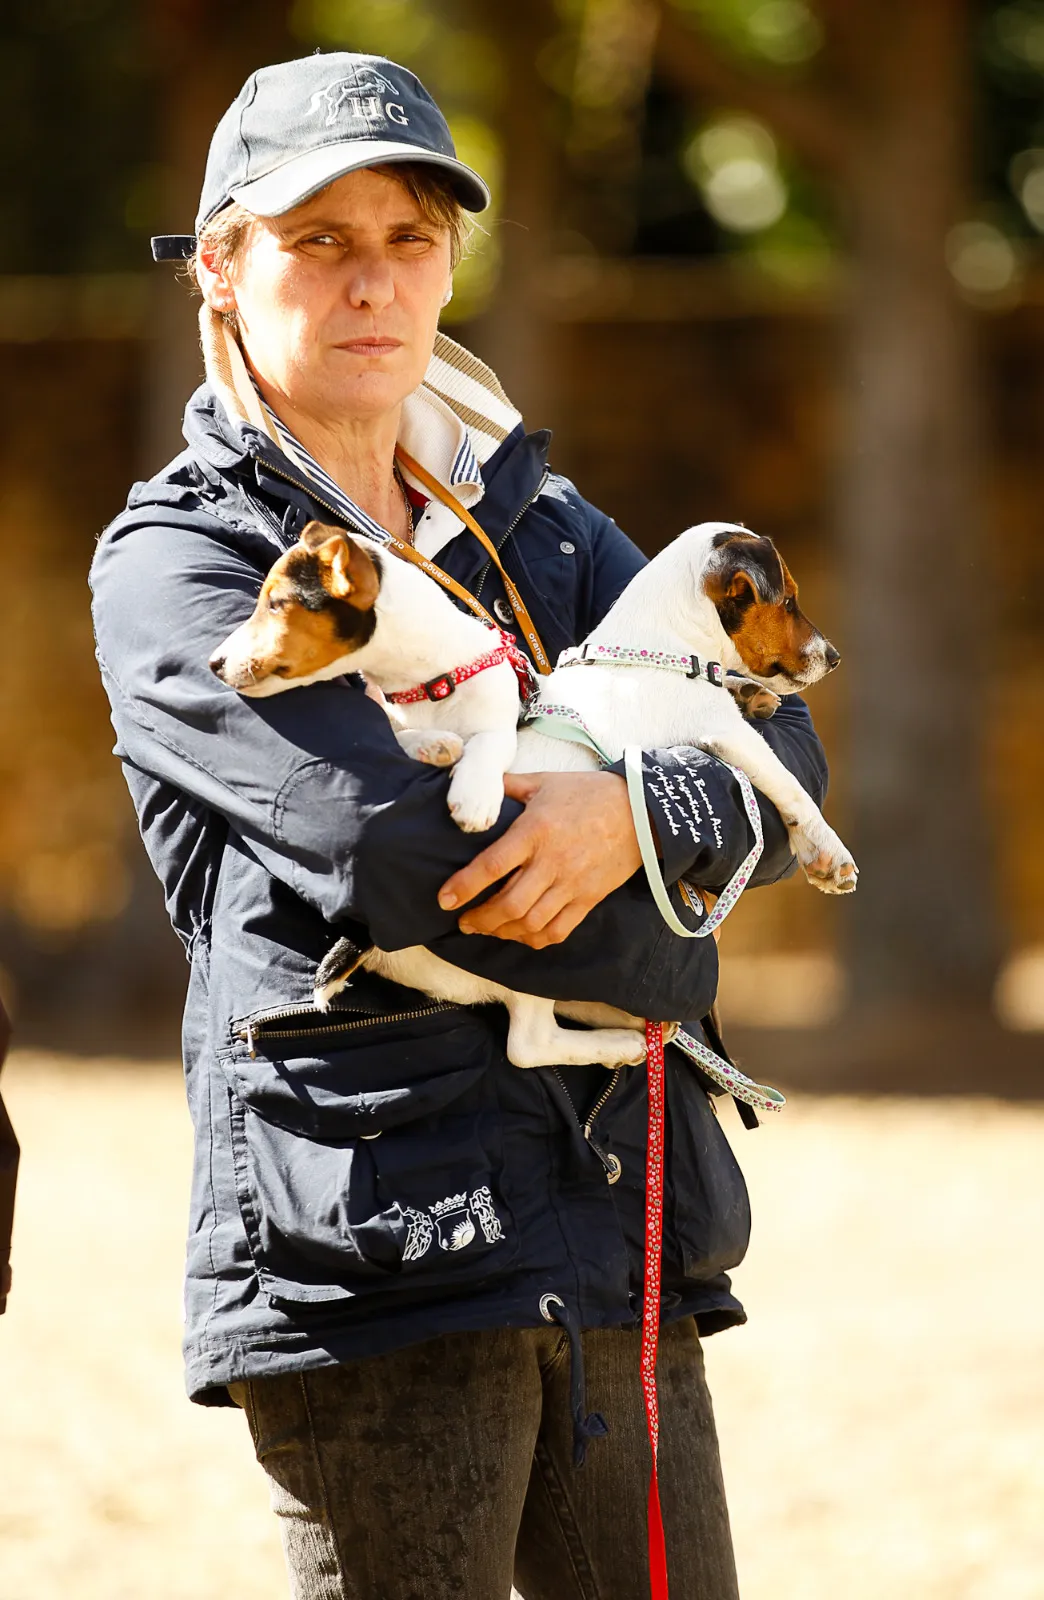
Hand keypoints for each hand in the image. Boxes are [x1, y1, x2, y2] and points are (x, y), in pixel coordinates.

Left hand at [438, 771, 641, 947]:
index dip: (465, 886)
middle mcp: (552, 862)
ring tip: (488, 928)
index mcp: (536, 831)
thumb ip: (508, 787)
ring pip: (531, 923)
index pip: (492, 865)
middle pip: (510, 905)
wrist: (640, 811)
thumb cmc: (587, 793)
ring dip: (503, 931)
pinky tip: (521, 934)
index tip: (445, 900)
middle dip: (481, 919)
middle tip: (465, 921)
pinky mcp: (589, 899)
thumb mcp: (544, 782)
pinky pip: (558, 930)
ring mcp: (572, 884)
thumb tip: (478, 785)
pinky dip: (535, 938)